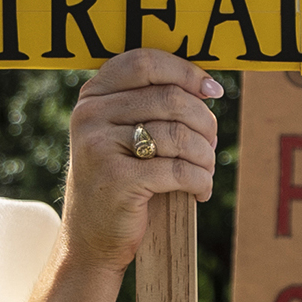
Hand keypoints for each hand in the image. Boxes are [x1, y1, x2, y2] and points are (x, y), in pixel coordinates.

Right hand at [59, 50, 221, 273]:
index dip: (186, 72)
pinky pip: (178, 171)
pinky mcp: (117, 180)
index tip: (212, 91)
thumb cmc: (119, 181)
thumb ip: (149, 105)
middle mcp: (90, 115)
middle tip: (211, 144)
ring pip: (178, 134)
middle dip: (204, 122)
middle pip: (170, 98)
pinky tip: (200, 191)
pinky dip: (200, 181)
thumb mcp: (121, 134)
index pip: (145, 62)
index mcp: (92, 96)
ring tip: (206, 170)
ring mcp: (99, 147)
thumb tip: (207, 87)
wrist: (90, 239)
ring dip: (204, 155)